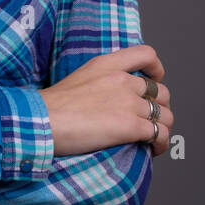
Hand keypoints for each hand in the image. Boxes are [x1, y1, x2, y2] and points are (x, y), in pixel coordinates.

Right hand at [39, 44, 174, 156]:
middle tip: (147, 121)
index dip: (156, 70)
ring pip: (165, 116)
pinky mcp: (130, 126)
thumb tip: (106, 102)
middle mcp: (122, 81)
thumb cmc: (49, 106)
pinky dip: (161, 144)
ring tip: (151, 140)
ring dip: (162, 128)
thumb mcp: (75, 80)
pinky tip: (152, 150)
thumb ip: (98, 84)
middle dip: (160, 108)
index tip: (154, 80)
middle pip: (161, 92)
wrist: (39, 120)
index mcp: (106, 66)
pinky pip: (160, 134)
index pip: (146, 55)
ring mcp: (128, 103)